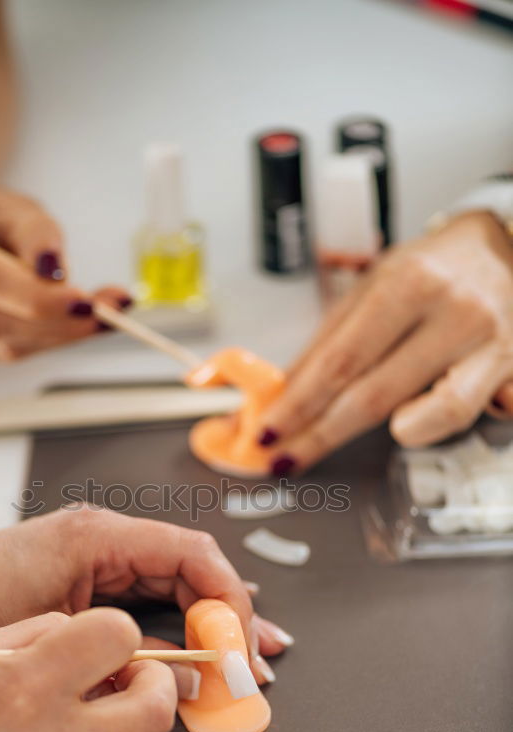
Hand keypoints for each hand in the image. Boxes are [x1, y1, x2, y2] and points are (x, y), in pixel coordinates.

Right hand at [0, 173, 131, 363]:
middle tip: (106, 314)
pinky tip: (60, 323)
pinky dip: (39, 343)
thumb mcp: (13, 205)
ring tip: (96, 313)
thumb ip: (38, 234)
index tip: (83, 302)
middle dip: (52, 323)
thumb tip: (55, 273)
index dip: (31, 297)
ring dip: (53, 336)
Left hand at [0, 507, 290, 687]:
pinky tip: (202, 644)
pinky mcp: (92, 578)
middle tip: (257, 659)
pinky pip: (154, 595)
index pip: (193, 557)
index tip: (238, 647)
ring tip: (245, 653)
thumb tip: (181, 675)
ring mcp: (102, 556)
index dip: (228, 603)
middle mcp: (109, 539)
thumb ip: (125, 648)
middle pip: (196, 569)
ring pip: (180, 582)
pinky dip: (183, 621)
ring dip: (214, 618)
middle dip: (233, 614)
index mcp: (103, 536)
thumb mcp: (54, 629)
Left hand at [257, 211, 512, 472]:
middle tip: (284, 455)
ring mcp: (484, 344)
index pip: (339, 360)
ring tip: (329, 443)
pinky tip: (404, 428)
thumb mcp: (374, 285)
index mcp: (407, 283)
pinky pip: (464, 415)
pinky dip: (430, 428)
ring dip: (368, 437)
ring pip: (424, 413)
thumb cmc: (434, 271)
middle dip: (318, 434)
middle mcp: (450, 312)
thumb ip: (331, 337)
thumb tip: (285, 390)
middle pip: (372, 394)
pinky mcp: (508, 370)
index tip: (268, 431)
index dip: (299, 404)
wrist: (506, 251)